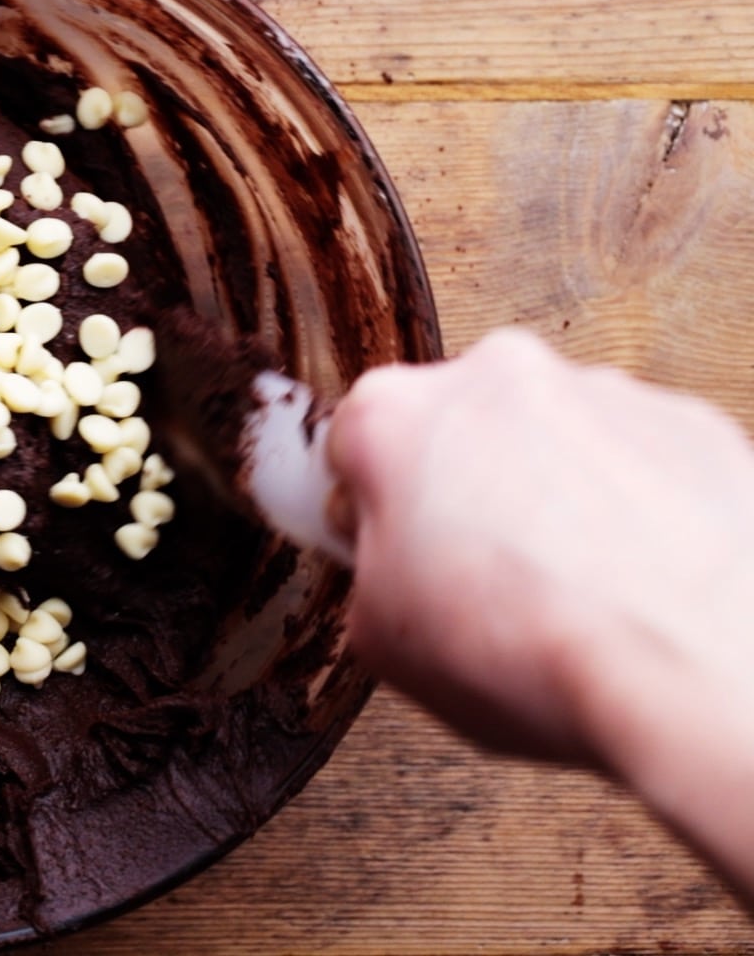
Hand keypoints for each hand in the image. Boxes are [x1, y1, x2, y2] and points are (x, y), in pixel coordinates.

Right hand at [329, 328, 753, 894]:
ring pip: (555, 441)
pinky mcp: (694, 423)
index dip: (365, 508)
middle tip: (476, 583)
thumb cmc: (535, 653)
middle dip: (463, 493)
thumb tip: (395, 568)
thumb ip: (371, 572)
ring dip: (552, 498)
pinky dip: (637, 510)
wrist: (699, 672)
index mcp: (395, 417)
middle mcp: (498, 377)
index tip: (381, 548)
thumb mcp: (382, 643)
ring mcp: (604, 393)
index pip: (350, 444)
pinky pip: (642, 463)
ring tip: (571, 597)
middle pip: (458, 430)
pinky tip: (636, 584)